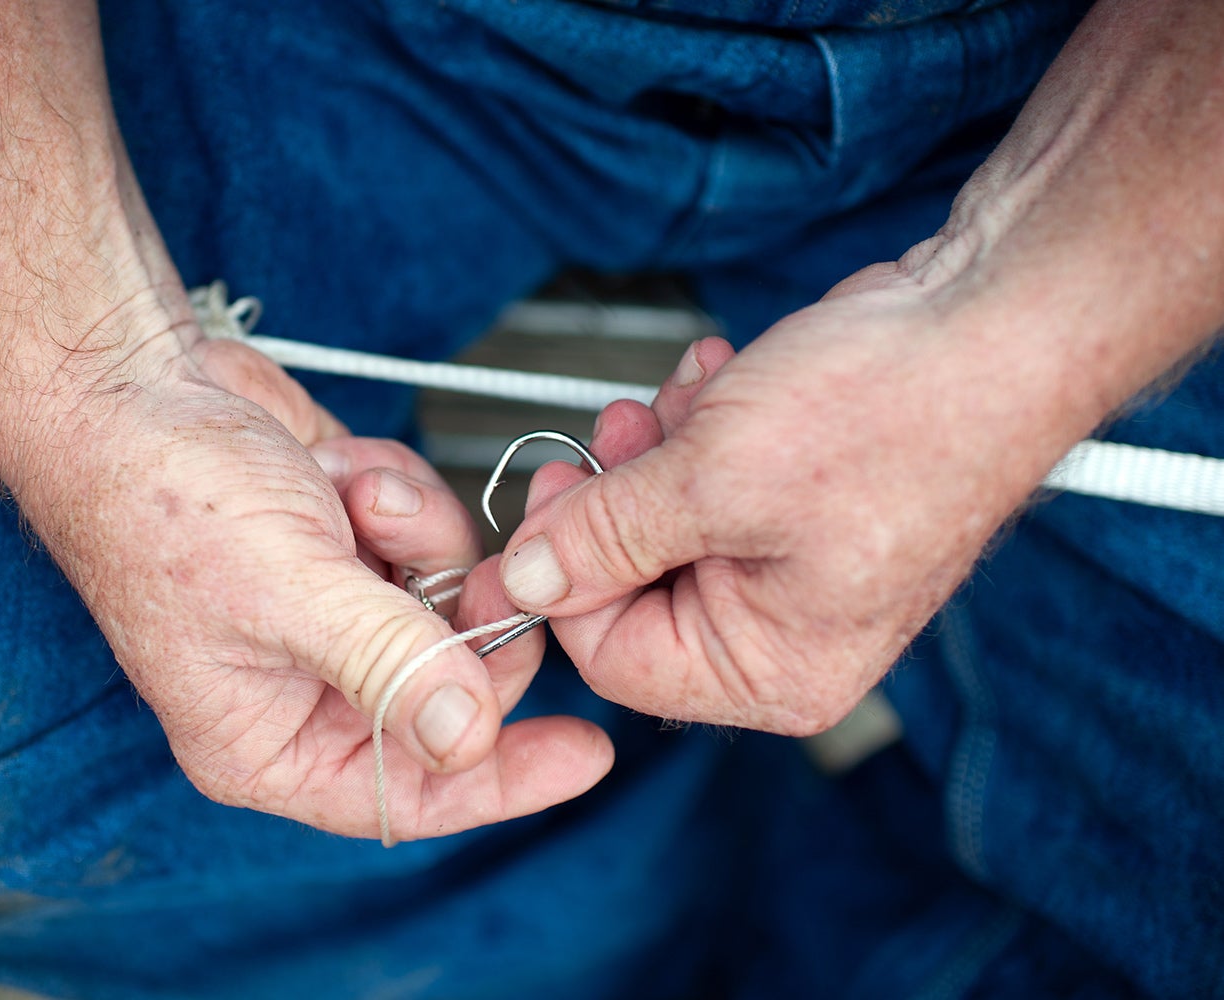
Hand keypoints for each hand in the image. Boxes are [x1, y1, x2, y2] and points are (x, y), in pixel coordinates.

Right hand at [32, 327, 610, 840]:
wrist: (131, 386)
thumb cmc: (164, 499)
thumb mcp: (285, 592)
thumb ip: (388, 667)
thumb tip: (468, 740)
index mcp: (267, 739)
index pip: (404, 793)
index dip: (501, 779)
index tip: (587, 752)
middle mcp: (306, 686)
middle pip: (448, 685)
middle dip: (466, 617)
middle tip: (487, 572)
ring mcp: (336, 609)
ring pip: (448, 595)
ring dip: (417, 536)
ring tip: (349, 497)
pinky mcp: (351, 543)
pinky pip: (427, 533)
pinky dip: (396, 493)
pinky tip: (334, 468)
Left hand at [491, 266, 1079, 733]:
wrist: (990, 323)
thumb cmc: (891, 414)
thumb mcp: (713, 479)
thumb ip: (606, 537)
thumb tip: (527, 579)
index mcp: (772, 670)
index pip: (614, 659)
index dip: (562, 579)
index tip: (546, 496)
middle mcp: (783, 636)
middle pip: (633, 589)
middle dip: (616, 499)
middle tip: (614, 429)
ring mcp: (790, 570)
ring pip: (661, 526)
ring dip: (655, 451)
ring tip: (688, 396)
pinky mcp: (794, 507)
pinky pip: (705, 484)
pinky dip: (696, 428)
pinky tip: (720, 379)